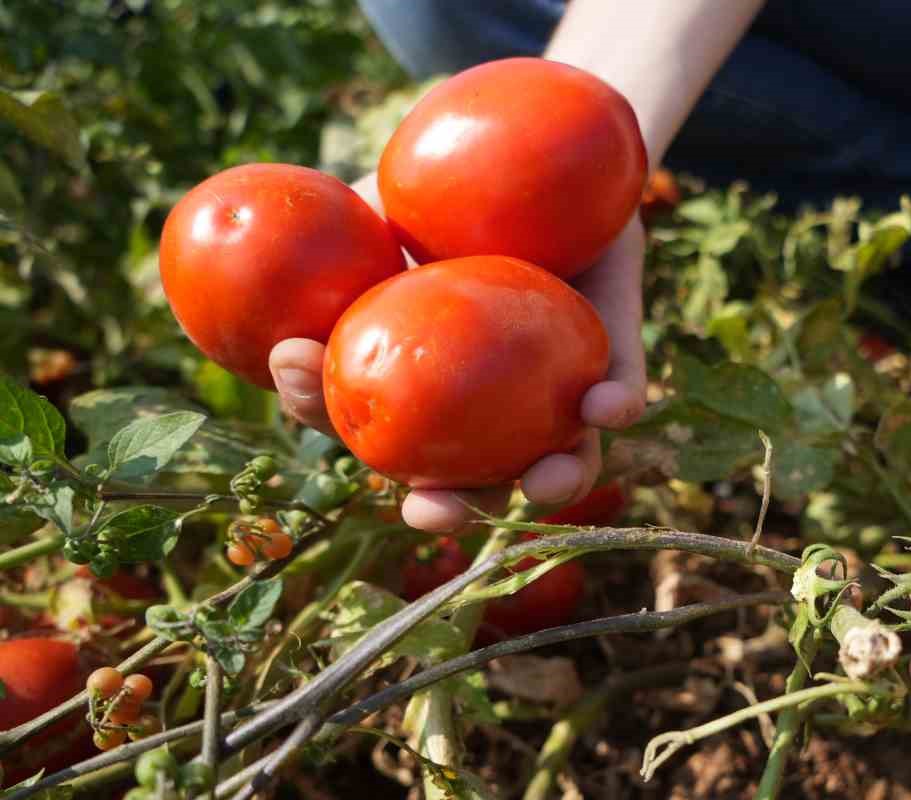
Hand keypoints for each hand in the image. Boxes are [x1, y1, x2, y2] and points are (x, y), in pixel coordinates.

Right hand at [268, 174, 647, 531]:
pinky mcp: (618, 356)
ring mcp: (558, 388)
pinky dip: (618, 404)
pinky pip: (626, 389)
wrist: (545, 147)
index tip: (305, 395)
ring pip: (563, 461)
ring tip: (542, 482)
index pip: (365, 423)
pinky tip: (604, 406)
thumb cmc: (442, 185)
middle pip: (468, 481)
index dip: (330, 423)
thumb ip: (325, 252)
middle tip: (432, 508)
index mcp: (419, 383)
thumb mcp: (373, 210)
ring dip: (554, 484)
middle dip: (448, 508)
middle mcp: (490, 406)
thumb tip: (250, 288)